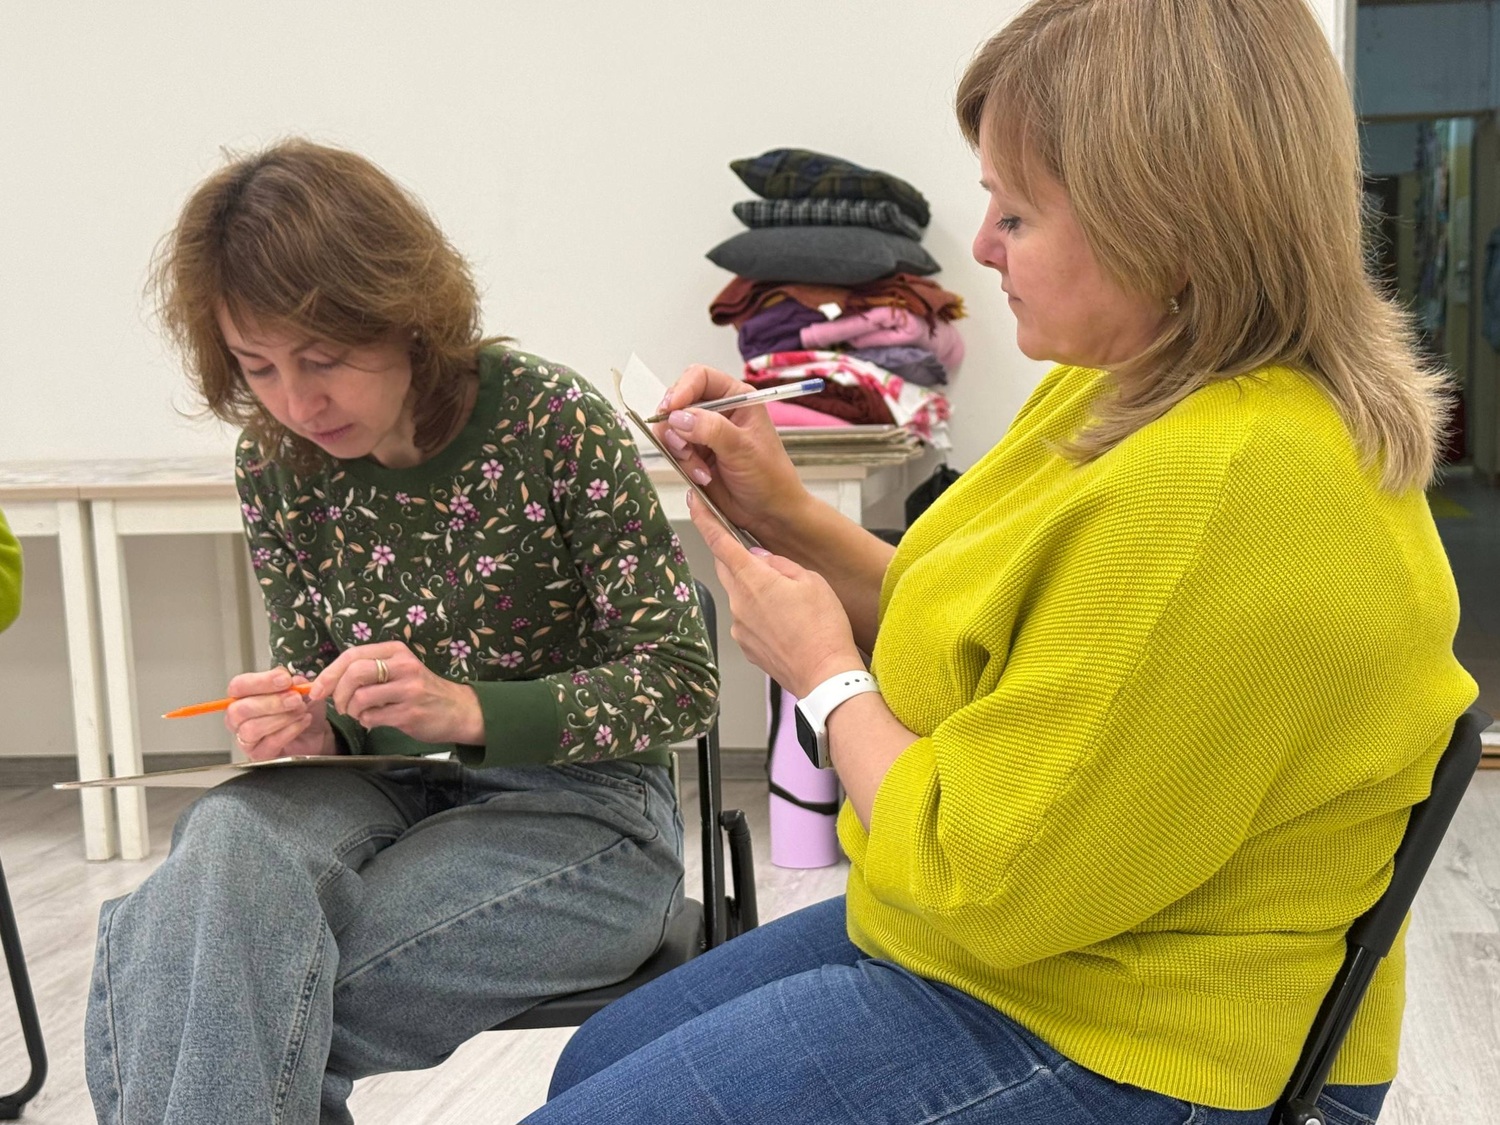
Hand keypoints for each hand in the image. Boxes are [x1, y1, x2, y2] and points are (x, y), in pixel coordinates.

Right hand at [224, 667, 333, 761]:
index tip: (285, 679)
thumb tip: (288, 678)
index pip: (238, 686)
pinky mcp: (259, 755)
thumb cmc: (300, 710)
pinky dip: (290, 730)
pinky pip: (270, 743)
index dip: (260, 682)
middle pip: (239, 710)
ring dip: (281, 717)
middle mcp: (239, 719)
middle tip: (295, 698)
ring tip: (301, 710)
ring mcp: (246, 739)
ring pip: (252, 729)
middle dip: (271, 702)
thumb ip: (292, 683)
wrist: (314, 734)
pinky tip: (304, 721)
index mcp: (243, 697)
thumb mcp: (300, 690)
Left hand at [307, 641, 483, 744]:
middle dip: (337, 693)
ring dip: (352, 710)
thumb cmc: (423, 690)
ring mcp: (408, 689)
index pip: (352, 655)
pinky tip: (375, 721)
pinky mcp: (410, 712)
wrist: (459, 710)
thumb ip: (370, 669)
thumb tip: (327, 681)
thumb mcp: (400, 669)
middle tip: (340, 707)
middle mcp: (403, 666)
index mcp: (396, 651)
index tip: (316, 690)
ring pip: (360, 697)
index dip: (328, 673)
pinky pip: (372, 717)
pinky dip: (366, 722)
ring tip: (361, 714)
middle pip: (354, 673)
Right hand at [656, 365, 808, 538]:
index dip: (682, 389)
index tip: (671, 408)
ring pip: (671, 429)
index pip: (700, 378)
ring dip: (680, 450)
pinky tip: (702, 476)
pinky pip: (673, 452)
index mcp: (737, 398)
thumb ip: (711, 429)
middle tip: (684, 445)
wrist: (769, 512)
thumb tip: (679, 417)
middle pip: (678, 401)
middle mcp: (718, 411)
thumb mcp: (743, 448)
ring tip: (701, 469)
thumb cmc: (770, 477)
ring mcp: (703, 433)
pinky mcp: (694, 455)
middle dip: (675, 424)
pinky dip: (682, 464)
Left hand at [686, 491, 862, 696]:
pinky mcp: (746, 646)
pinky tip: (786, 624)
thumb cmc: (823, 629)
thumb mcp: (811, 581)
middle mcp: (738, 602)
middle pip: (726, 568)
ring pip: (739, 596)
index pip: (719, 541)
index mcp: (753, 579)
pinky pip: (746, 620)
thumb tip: (762, 560)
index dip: (704, 520)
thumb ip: (780, 564)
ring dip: (756, 591)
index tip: (693, 503)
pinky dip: (760, 616)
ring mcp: (739, 627)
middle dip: (737, 558)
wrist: (825, 676)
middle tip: (764, 561)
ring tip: (789, 604)